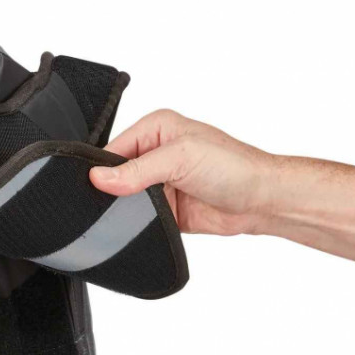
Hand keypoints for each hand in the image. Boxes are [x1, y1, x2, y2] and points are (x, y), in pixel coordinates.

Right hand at [90, 109, 273, 234]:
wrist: (262, 200)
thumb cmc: (234, 167)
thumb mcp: (181, 158)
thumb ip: (138, 169)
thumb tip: (100, 177)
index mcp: (155, 129)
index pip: (113, 148)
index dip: (101, 169)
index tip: (93, 187)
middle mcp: (155, 153)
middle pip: (116, 175)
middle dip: (112, 190)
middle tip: (114, 203)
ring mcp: (159, 182)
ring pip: (124, 199)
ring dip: (125, 209)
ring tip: (133, 214)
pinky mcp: (164, 207)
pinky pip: (138, 218)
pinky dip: (136, 224)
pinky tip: (139, 225)